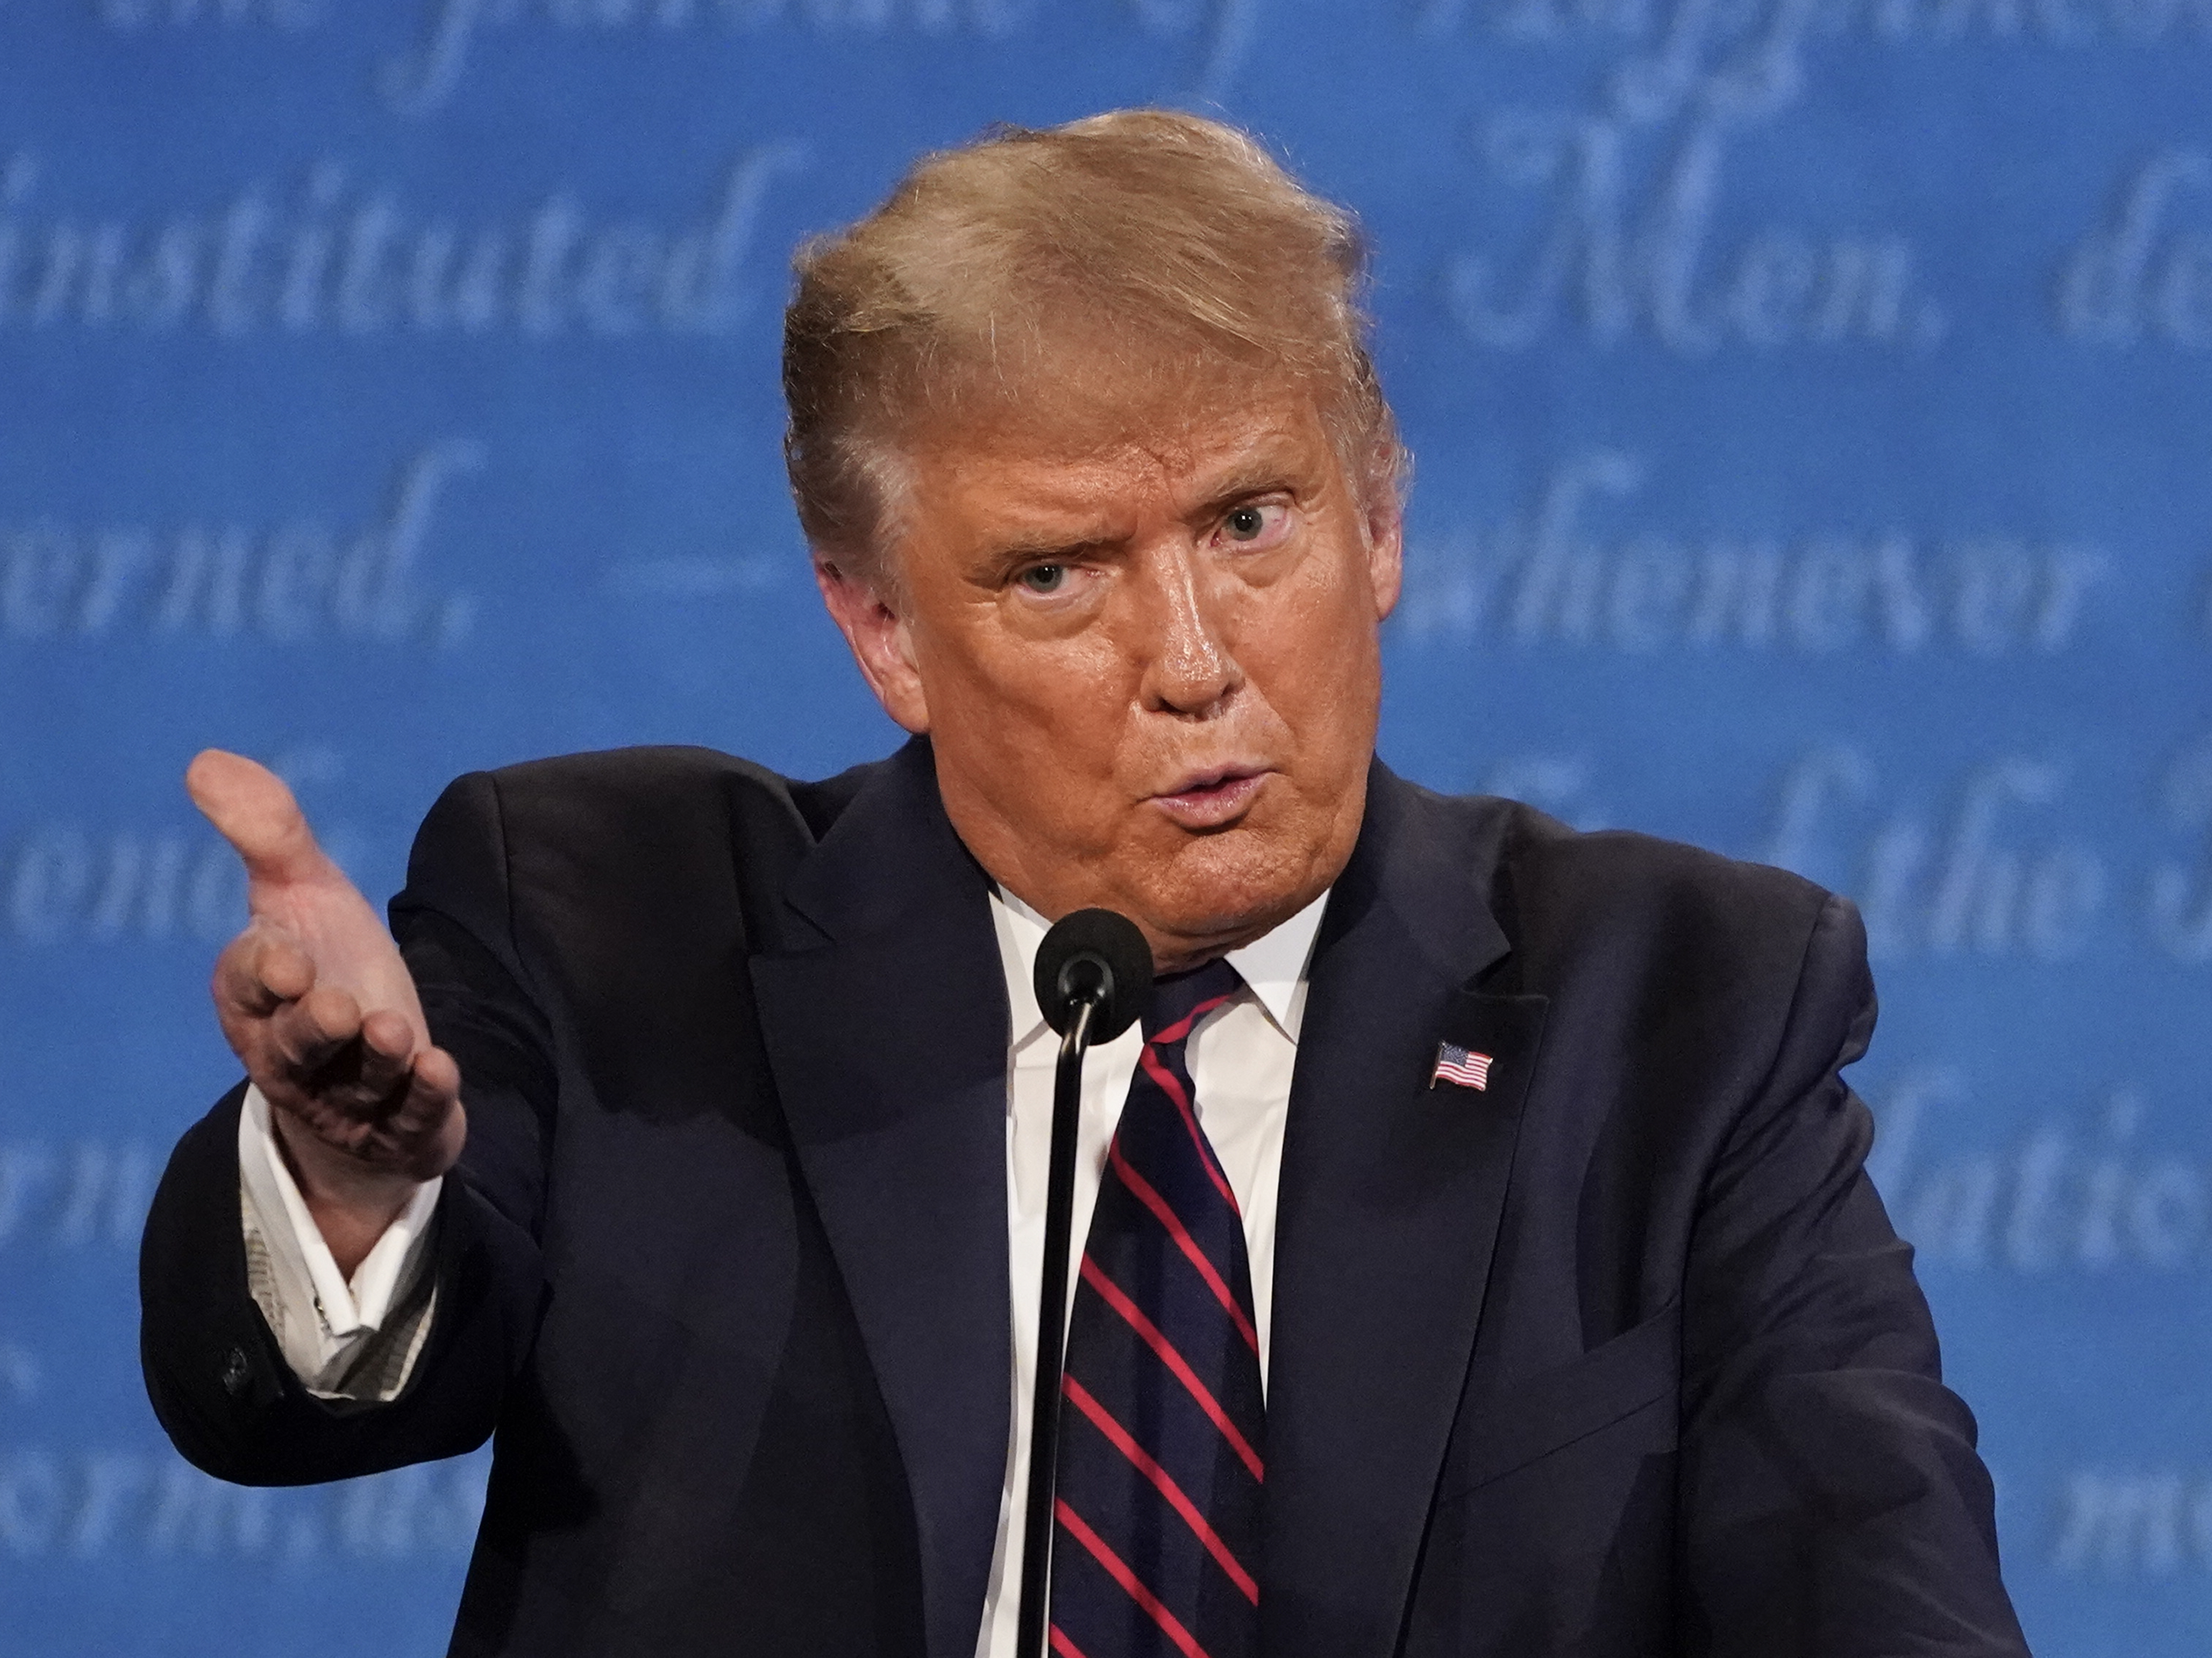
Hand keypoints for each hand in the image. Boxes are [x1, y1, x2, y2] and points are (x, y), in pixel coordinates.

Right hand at [188, 751, 464, 1277]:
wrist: (376, 1064)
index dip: (260, 973)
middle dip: (314, 1028)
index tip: (284, 957)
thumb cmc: (329, 970)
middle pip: (295, 1047)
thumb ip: (268, 834)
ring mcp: (348, 1098)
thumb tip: (207, 760)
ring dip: (375, 1061)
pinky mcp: (401, 1129)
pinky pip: (410, 1121)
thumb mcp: (304, 896)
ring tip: (393, 1031)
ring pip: (355, 1085)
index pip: (244, 986)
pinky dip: (423, 1098)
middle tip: (339, 1004)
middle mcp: (295, 1055)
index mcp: (257, 1000)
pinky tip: (441, 1068)